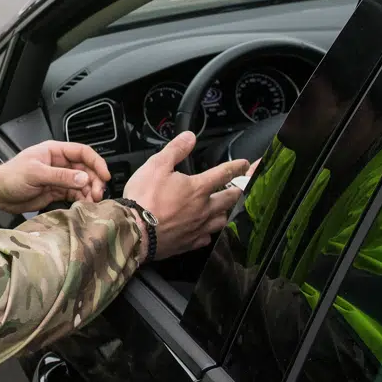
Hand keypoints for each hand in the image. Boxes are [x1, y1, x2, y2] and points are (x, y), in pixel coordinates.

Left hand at [0, 141, 109, 213]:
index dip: (96, 162)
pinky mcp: (56, 192)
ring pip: (82, 183)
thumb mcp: (36, 173)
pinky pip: (74, 194)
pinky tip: (84, 205)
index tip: (105, 175)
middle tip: (97, 194)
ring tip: (91, 202)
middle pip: (85, 169)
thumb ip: (60, 176)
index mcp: (55, 151)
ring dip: (89, 191)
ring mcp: (58, 178)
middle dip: (94, 180)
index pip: (82, 152)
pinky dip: (81, 199)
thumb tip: (83, 178)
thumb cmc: (11, 176)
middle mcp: (59, 163)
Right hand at [121, 132, 248, 259]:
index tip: (246, 164)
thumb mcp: (156, 165)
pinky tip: (205, 231)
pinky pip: (206, 238)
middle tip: (241, 188)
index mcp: (197, 188)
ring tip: (226, 209)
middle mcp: (203, 209)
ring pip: (222, 221)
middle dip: (238, 191)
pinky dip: (208, 233)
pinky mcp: (189, 243)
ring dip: (226, 213)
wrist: (135, 231)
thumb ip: (175, 150)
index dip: (237, 167)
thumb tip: (190, 137)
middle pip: (230, 199)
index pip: (224, 174)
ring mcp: (197, 228)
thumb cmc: (144, 198)